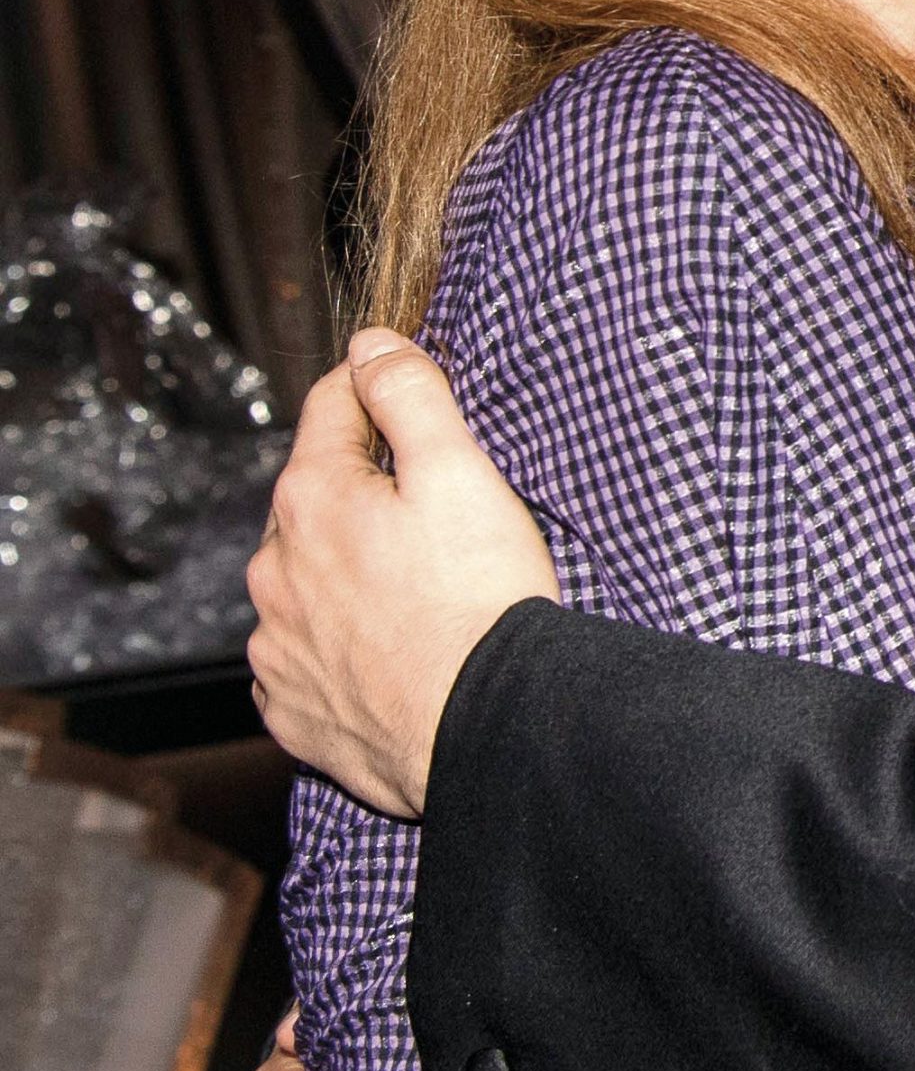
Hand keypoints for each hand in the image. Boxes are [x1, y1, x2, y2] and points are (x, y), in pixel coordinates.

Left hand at [248, 329, 555, 817]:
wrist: (485, 728)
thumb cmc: (479, 599)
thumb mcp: (460, 473)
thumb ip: (409, 394)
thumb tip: (370, 342)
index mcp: (311, 499)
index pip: (332, 408)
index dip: (374, 389)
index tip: (408, 391)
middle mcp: (273, 570)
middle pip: (313, 500)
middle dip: (360, 494)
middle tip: (431, 515)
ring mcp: (275, 645)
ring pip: (304, 582)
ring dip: (343, 574)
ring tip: (414, 594)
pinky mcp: (290, 708)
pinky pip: (303, 659)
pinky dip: (337, 647)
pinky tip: (388, 652)